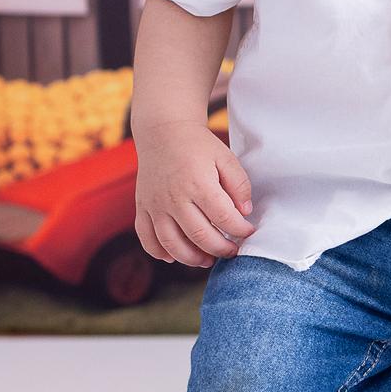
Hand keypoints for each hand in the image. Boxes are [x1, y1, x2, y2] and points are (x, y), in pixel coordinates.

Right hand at [135, 120, 256, 267]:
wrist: (163, 132)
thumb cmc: (198, 146)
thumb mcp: (226, 158)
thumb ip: (239, 185)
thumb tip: (244, 213)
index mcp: (198, 183)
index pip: (224, 218)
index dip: (240, 230)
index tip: (248, 232)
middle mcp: (174, 197)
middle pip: (200, 236)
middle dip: (221, 249)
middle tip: (232, 251)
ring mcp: (155, 205)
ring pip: (172, 244)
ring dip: (192, 258)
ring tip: (208, 260)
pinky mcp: (142, 208)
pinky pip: (147, 238)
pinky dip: (159, 253)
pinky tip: (174, 257)